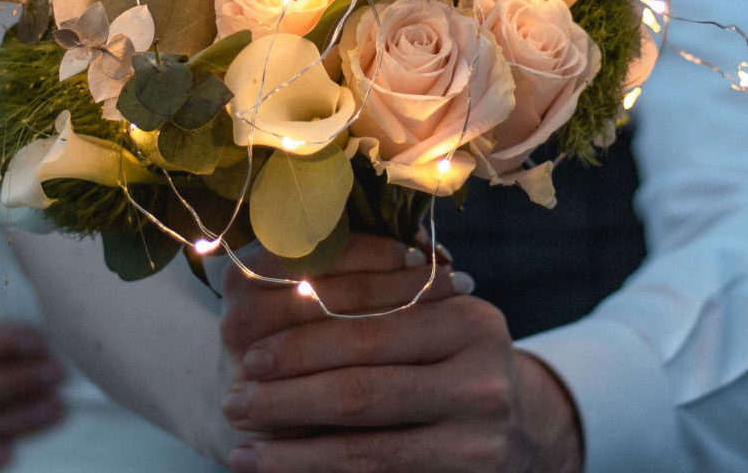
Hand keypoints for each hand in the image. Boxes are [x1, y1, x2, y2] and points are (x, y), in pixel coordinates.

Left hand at [218, 234, 582, 472]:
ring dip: (292, 450)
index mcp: (468, 316)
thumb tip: (269, 292)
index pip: (367, 322)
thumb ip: (364, 302)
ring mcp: (483, 433)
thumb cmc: (442, 362)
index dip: (299, 337)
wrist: (514, 432)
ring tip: (241, 450)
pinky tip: (275, 472)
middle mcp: (484, 373)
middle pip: (362, 381)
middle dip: (288, 394)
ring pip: (364, 443)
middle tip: (233, 401)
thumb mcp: (421, 321)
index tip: (243, 352)